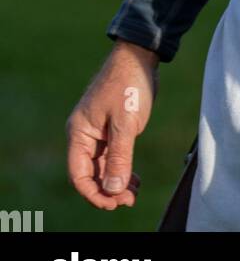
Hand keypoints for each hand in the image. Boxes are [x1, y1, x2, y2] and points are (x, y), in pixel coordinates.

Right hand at [66, 41, 158, 208]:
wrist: (139, 56)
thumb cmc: (129, 85)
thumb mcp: (126, 123)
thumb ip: (119, 157)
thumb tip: (112, 189)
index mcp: (79, 132)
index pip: (78, 174)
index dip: (93, 193)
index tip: (113, 203)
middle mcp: (85, 135)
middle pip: (90, 173)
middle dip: (107, 190)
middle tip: (128, 200)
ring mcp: (98, 132)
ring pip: (102, 167)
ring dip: (116, 182)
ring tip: (134, 194)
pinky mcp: (112, 129)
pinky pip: (112, 156)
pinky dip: (122, 169)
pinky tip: (135, 180)